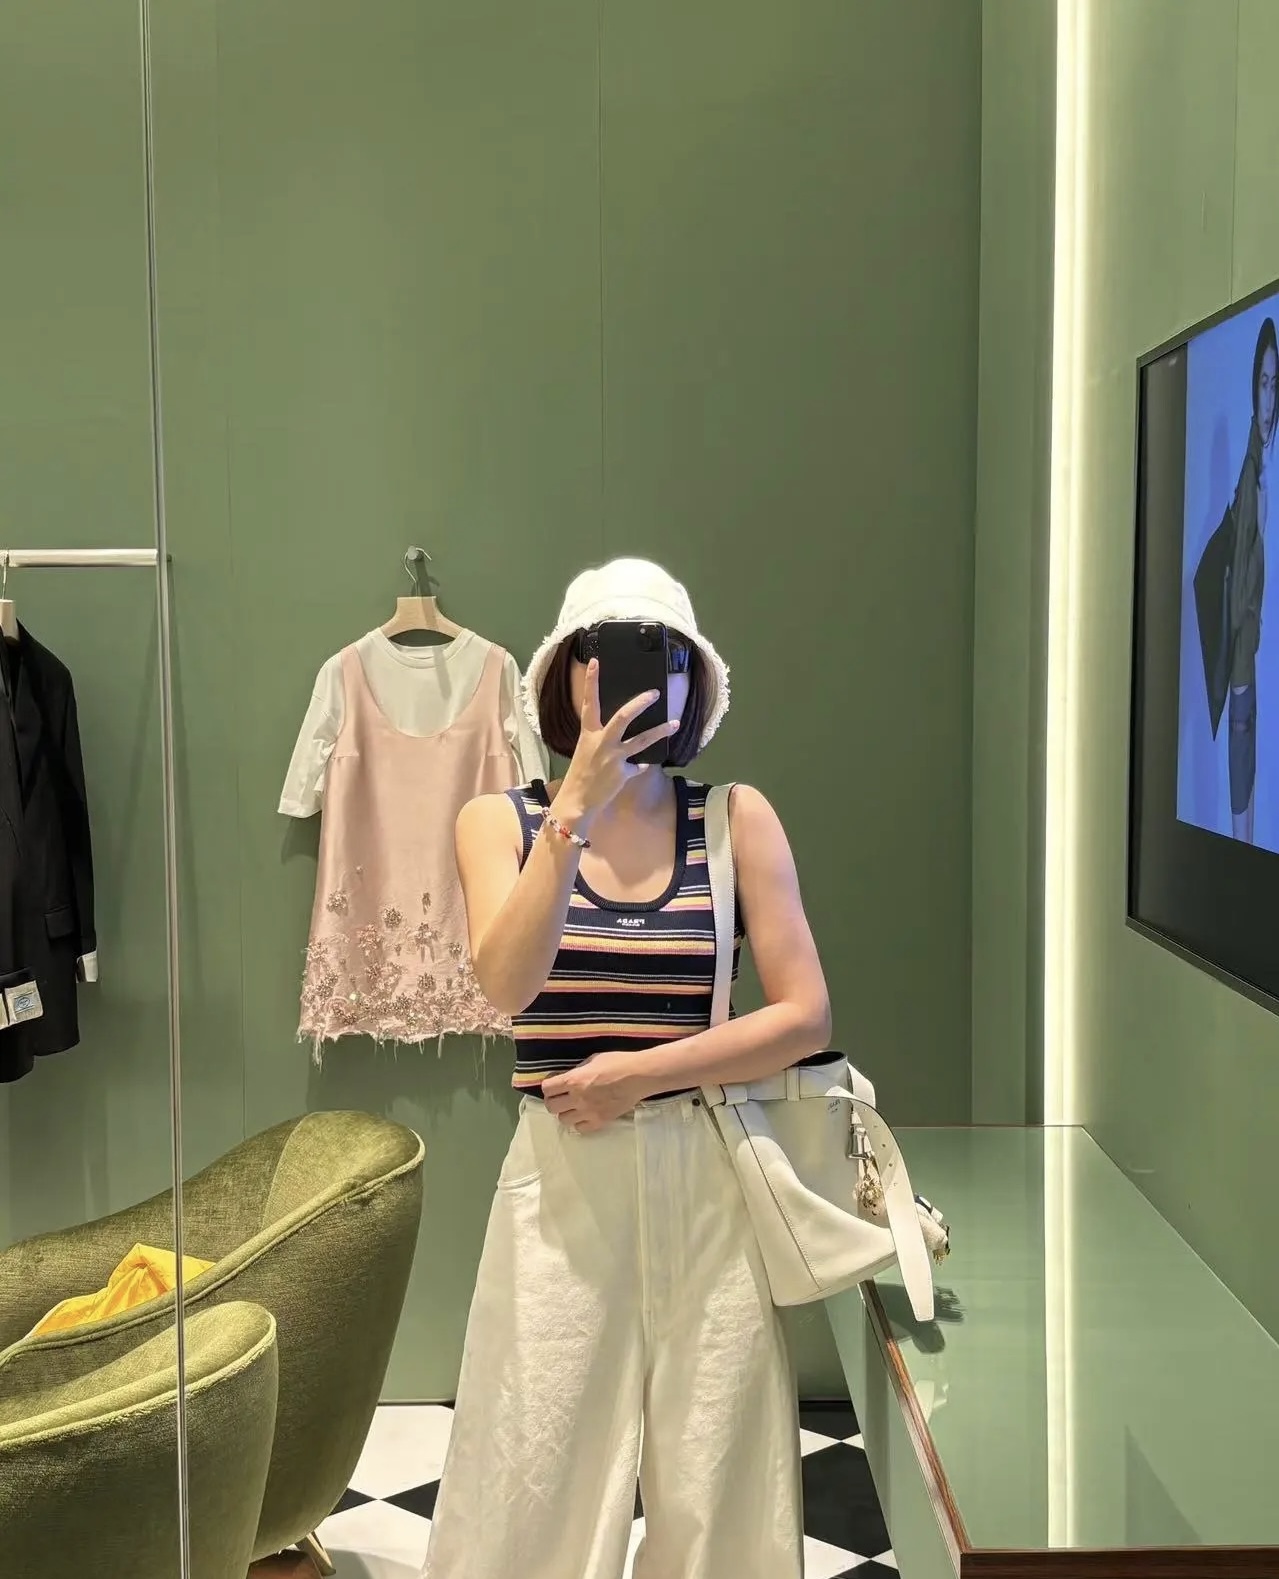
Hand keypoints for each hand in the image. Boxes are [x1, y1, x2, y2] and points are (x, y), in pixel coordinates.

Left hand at [542, 1055, 648, 1132]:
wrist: (639, 1076)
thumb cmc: (617, 1062)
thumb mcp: (593, 1060)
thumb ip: (577, 1071)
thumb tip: (566, 1078)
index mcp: (574, 1080)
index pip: (547, 1088)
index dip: (549, 1086)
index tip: (554, 1084)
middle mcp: (577, 1098)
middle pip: (551, 1107)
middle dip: (554, 1100)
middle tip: (562, 1096)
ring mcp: (588, 1112)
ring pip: (563, 1120)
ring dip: (566, 1112)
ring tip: (574, 1107)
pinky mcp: (600, 1121)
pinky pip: (580, 1129)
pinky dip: (579, 1123)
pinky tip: (585, 1115)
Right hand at [554, 660, 678, 829]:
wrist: (577, 802)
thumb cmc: (580, 776)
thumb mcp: (586, 752)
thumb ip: (602, 741)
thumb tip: (621, 734)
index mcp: (588, 734)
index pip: (589, 703)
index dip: (592, 682)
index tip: (596, 662)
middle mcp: (601, 742)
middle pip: (623, 716)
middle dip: (640, 703)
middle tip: (655, 693)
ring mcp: (613, 757)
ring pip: (642, 740)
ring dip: (660, 731)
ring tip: (675, 723)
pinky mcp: (624, 772)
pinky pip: (639, 765)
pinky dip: (640, 766)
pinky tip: (639, 767)